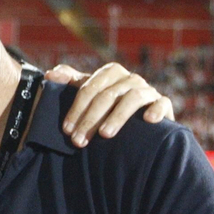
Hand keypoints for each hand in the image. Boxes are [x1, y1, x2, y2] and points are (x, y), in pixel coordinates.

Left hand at [48, 62, 174, 146]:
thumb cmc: (110, 106)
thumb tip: (50, 74)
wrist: (142, 121)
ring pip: (133, 97)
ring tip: (105, 135)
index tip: (67, 129)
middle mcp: (130, 79)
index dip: (76, 108)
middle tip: (79, 140)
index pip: (90, 87)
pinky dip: (156, 109)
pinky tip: (148, 121)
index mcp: (111, 73)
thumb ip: (71, 82)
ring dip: (117, 116)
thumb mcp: (91, 92)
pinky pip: (162, 102)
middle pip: (108, 95)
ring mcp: (148, 90)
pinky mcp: (163, 104)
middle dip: (90, 119)